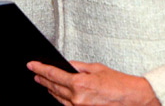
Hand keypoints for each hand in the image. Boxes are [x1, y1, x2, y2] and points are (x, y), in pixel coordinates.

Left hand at [29, 60, 159, 105]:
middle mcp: (77, 98)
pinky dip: (61, 98)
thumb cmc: (119, 84)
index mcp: (80, 84)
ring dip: (50, 89)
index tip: (32, 65)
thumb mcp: (96, 68)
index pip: (53, 74)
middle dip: (43, 79)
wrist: (132, 98)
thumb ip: (78, 67)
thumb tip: (66, 64)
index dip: (40, 69)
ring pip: (58, 98)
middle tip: (35, 73)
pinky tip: (57, 93)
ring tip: (44, 82)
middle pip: (53, 87)